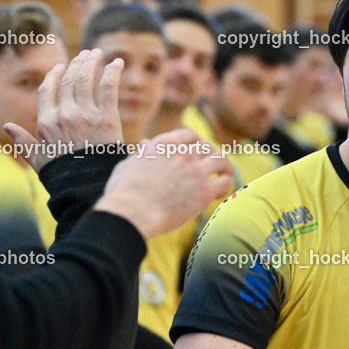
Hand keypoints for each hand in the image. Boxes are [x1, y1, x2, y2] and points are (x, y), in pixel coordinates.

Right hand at [4, 49, 123, 172]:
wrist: (86, 188)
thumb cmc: (63, 176)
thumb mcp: (38, 160)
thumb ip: (23, 142)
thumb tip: (7, 126)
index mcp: (45, 122)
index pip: (47, 89)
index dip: (54, 75)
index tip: (60, 67)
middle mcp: (63, 114)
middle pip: (69, 80)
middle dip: (77, 64)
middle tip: (85, 55)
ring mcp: (85, 115)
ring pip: (87, 79)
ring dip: (92, 62)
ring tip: (96, 54)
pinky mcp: (107, 118)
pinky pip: (108, 87)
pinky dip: (113, 72)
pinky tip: (117, 63)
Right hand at [94, 129, 233, 239]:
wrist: (131, 213)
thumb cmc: (123, 193)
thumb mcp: (128, 164)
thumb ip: (142, 152)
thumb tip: (146, 144)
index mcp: (164, 144)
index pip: (190, 135)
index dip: (197, 143)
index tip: (198, 152)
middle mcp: (183, 153)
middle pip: (208, 147)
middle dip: (211, 156)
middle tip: (212, 167)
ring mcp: (196, 171)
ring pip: (221, 161)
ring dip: (224, 168)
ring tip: (222, 177)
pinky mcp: (204, 192)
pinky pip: (224, 182)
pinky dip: (225, 186)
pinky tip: (218, 195)